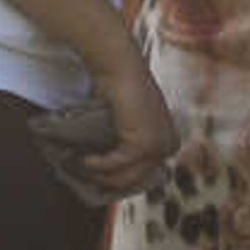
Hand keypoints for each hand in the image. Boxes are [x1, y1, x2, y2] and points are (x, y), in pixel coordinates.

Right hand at [88, 51, 180, 194]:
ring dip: (99, 176)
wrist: (120, 67)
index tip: (96, 175)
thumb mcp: (130, 122)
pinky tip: (84, 160)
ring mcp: (158, 146)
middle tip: (85, 174)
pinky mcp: (142, 144)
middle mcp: (169, 146)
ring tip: (80, 167)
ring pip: (124, 177)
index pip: (144, 175)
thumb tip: (107, 173)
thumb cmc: (120, 90)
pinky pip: (115, 165)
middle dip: (107, 181)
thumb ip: (127, 143)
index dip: (118, 178)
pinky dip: (97, 165)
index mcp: (169, 142)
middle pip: (134, 180)